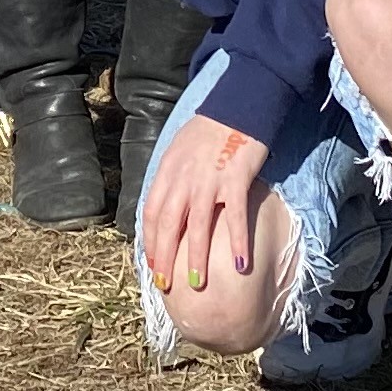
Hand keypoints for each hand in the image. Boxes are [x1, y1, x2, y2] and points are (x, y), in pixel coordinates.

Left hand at [136, 107, 268, 301]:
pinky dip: (238, 242)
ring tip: (197, 283)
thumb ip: (172, 177)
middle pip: (169, 224)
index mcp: (168, 170)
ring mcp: (210, 179)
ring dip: (196, 257)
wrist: (238, 105)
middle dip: (164, 257)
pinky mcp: (236, 179)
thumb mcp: (179, 150)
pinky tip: (240, 265)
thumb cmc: (209, 129)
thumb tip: (167, 206)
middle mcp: (184, 178)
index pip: (152, 212)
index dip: (150, 241)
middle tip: (165, 285)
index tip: (152, 264)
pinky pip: (235, 216)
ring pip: (199, 226)